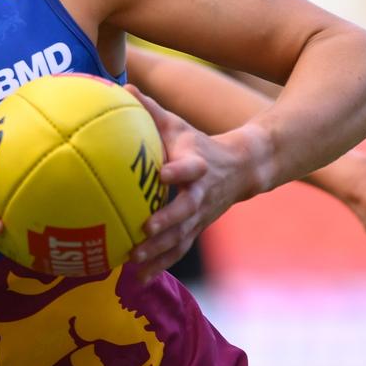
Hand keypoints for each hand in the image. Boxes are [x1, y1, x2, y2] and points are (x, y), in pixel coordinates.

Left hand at [125, 85, 258, 282]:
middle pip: (186, 210)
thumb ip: (150, 109)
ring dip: (160, 250)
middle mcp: (201, 193)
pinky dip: (160, 265)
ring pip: (182, 236)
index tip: (164, 173)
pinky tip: (138, 279)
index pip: (190, 167)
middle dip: (167, 222)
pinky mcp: (196, 229)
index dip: (179, 170)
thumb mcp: (177, 124)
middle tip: (144, 229)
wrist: (242, 169)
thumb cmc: (197, 143)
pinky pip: (178, 250)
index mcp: (197, 164)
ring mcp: (200, 215)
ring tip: (134, 261)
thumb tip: (122, 86)